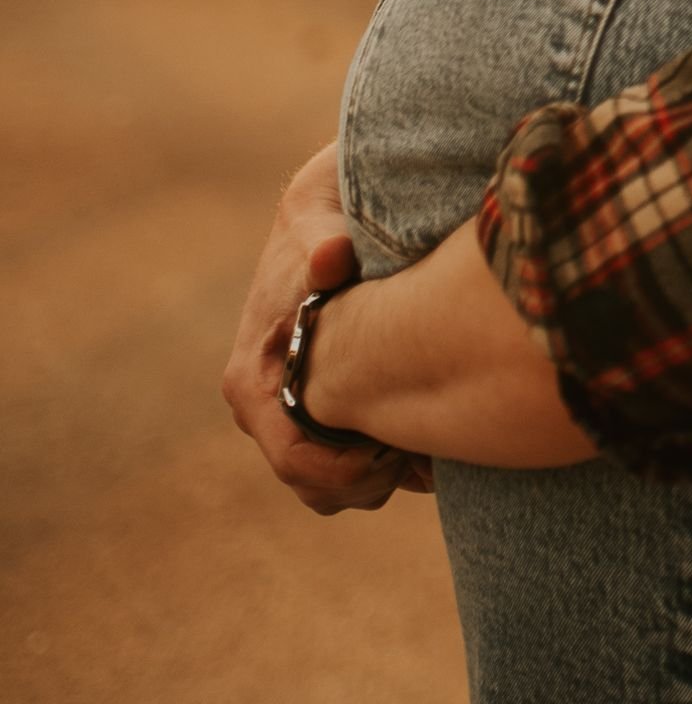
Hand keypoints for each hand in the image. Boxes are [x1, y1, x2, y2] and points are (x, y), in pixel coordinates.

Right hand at [221, 143, 430, 514]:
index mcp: (251, 380)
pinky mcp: (313, 413)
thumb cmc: (322, 226)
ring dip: (380, 477)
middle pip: (316, 486)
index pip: (295, 461)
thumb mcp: (322, 231)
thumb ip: (324, 247)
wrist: (321, 217)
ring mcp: (284, 415)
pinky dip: (384, 463)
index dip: (350, 471)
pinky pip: (346, 468)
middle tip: (424, 453)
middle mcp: (260, 408)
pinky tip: (425, 437)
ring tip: (426, 445)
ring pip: (333, 487)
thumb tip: (330, 258)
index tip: (399, 451)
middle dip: (372, 481)